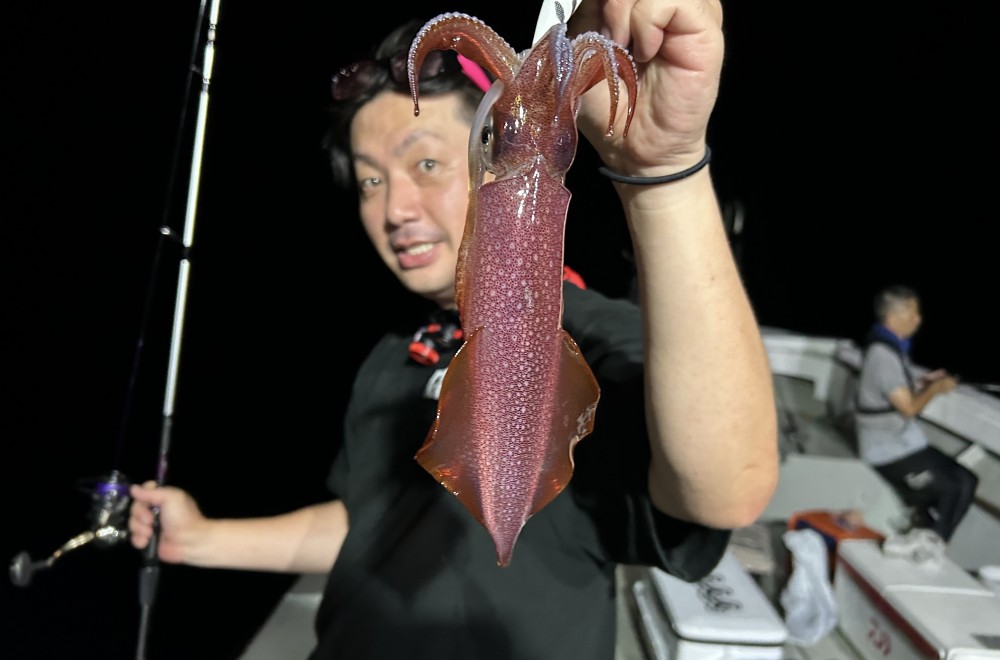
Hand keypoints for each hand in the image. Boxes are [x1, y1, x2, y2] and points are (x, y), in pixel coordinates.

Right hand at [128, 481, 206, 563]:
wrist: (189, 541)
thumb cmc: (183, 517)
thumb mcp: (171, 498)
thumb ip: (152, 492)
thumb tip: (133, 488)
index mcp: (161, 498)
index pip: (142, 492)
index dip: (141, 497)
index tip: (147, 502)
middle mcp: (154, 510)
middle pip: (135, 508)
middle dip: (140, 515)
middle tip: (151, 521)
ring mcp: (150, 525)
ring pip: (132, 523)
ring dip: (140, 528)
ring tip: (151, 533)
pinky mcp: (148, 539)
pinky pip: (134, 537)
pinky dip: (139, 540)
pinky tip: (146, 542)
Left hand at [569, 0, 723, 175]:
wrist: (632, 146)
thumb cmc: (607, 104)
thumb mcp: (579, 49)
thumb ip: (586, 12)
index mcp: (635, 3)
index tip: (592, 18)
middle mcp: (665, 2)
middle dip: (611, 1)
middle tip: (604, 36)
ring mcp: (688, 11)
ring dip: (624, 8)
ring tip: (621, 46)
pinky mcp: (704, 28)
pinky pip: (674, 1)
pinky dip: (647, 22)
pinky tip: (644, 52)